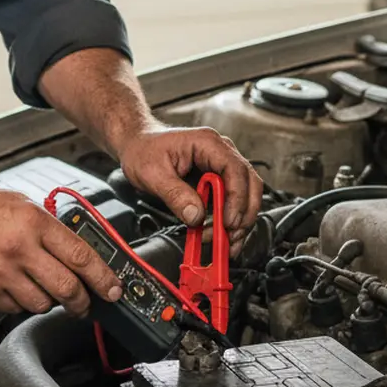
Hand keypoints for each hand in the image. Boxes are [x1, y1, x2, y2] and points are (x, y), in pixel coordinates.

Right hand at [0, 181, 123, 316]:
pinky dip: (18, 301)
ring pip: (41, 304)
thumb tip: (76, 252)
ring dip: (47, 301)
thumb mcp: (19, 204)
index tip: (113, 289)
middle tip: (85, 303)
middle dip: (82, 301)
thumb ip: (47, 228)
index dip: (103, 278)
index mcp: (33, 222)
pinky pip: (13, 308)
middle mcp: (18, 249)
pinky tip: (11, 285)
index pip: (81, 257)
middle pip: (66, 288)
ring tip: (40, 287)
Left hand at [118, 125, 262, 256]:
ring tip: (225, 242)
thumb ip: (175, 195)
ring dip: (240, 220)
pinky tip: (222, 236)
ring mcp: (220, 166)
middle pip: (249, 183)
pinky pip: (232, 201)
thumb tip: (196, 216)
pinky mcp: (217, 180)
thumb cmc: (144, 150)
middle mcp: (220, 152)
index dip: (237, 198)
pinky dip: (230, 220)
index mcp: (207, 143)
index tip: (228, 221)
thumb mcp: (153, 174)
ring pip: (246, 194)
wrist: (137, 144)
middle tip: (230, 236)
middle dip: (244, 213)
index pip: (235, 169)